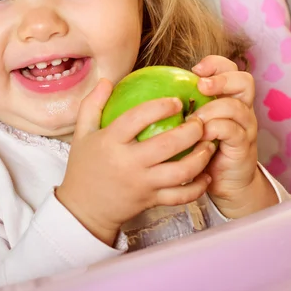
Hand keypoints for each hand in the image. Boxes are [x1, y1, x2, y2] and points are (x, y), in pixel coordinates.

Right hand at [56, 79, 215, 245]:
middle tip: (200, 121)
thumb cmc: (83, 167)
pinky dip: (198, 187)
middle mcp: (128, 162)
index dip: (159, 107)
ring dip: (200, 157)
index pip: (137, 118)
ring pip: (180, 172)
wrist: (83, 209)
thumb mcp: (81, 133)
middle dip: (190, 131)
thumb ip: (92, 105)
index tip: (176, 100)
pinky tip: (206, 174)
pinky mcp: (151, 200)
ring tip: (209, 144)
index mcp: (110, 142)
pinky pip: (181, 196)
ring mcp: (142, 184)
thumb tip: (107, 81)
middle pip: (167, 145)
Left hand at [192, 56, 277, 218]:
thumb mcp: (190, 123)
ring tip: (194, 119)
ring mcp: (245, 127)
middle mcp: (241, 108)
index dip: (215, 64)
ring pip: (235, 106)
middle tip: (201, 86)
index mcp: (228, 97)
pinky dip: (214, 130)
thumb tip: (142, 87)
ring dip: (211, 109)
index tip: (194, 70)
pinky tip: (199, 137)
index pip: (230, 68)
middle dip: (222, 79)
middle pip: (244, 80)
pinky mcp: (243, 146)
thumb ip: (180, 105)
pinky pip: (231, 130)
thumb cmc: (200, 148)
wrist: (224, 182)